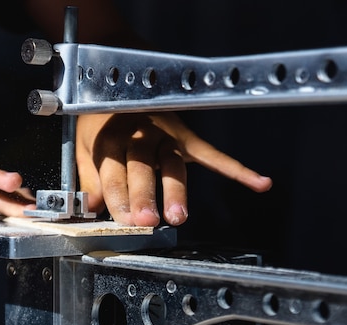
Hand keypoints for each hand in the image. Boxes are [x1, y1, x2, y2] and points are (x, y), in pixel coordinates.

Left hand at [76, 112, 271, 226]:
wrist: (125, 81)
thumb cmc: (102, 119)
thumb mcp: (86, 147)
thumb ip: (90, 179)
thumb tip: (90, 209)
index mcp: (110, 137)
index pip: (114, 172)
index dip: (118, 198)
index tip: (123, 221)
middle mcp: (139, 133)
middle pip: (142, 167)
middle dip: (144, 195)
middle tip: (147, 221)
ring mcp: (166, 134)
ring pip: (172, 165)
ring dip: (176, 191)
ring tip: (178, 217)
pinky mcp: (188, 137)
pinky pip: (212, 154)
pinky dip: (236, 169)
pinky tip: (259, 183)